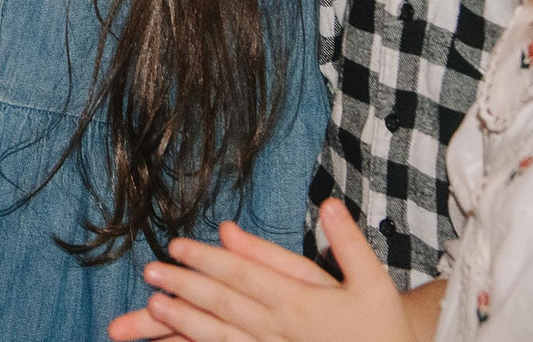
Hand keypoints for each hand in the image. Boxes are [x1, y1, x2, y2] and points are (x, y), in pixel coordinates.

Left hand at [106, 201, 407, 341]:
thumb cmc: (383, 326)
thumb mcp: (373, 280)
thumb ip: (349, 243)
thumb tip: (328, 204)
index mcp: (300, 304)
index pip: (244, 275)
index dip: (208, 259)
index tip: (177, 246)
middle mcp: (280, 331)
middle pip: (223, 305)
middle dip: (184, 287)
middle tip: (149, 272)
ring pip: (221, 336)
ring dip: (184, 322)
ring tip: (152, 307)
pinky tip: (181, 341)